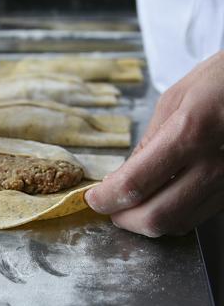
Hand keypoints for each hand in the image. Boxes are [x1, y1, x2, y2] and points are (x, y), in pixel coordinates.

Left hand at [85, 51, 223, 236]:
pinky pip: (197, 217)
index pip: (135, 184)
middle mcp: (214, 164)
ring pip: (178, 223)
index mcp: (190, 133)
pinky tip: (159, 201)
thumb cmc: (219, 82)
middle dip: (124, 219)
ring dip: (146, 221)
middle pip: (157, 216)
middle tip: (110, 207)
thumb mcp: (174, 100)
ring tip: (131, 205)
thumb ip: (147, 143)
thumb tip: (120, 178)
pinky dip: (171, 216)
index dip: (107, 198)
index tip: (94, 198)